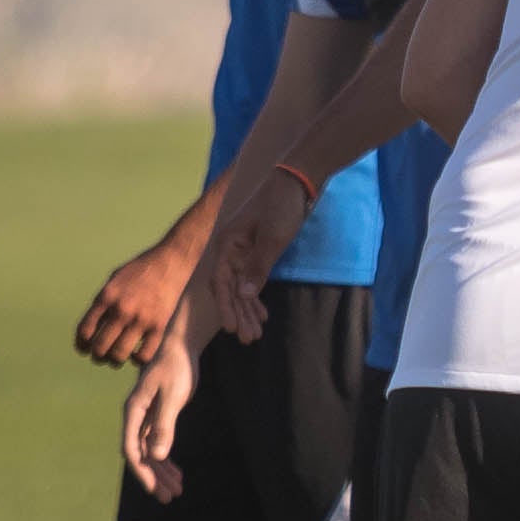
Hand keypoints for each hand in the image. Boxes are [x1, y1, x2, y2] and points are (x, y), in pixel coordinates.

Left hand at [74, 237, 193, 366]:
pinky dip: (136, 359)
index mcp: (106, 297)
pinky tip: (135, 353)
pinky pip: (144, 356)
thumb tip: (92, 329)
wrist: (169, 261)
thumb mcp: (113, 281)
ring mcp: (141, 319)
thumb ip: (102, 303)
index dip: (81, 345)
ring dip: (114, 361)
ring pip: (119, 355)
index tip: (84, 348)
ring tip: (116, 357)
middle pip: (100, 348)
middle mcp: (121, 310)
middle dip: (97, 356)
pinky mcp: (159, 326)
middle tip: (100, 355)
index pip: (85, 331)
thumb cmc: (139, 270)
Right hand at [121, 332, 195, 499]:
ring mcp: (145, 418)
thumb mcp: (172, 396)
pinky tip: (178, 475)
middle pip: (141, 454)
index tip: (152, 489)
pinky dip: (168, 461)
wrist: (181, 348)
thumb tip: (158, 456)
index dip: (141, 471)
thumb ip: (164, 425)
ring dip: (162, 473)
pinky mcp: (157, 417)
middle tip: (168, 498)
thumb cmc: (177, 368)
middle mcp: (136, 417)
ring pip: (150, 453)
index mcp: (134, 410)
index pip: (132, 448)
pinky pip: (159, 445)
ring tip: (176, 491)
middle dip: (154, 477)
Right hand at [204, 179, 313, 343]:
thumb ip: (258, 266)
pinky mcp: (258, 251)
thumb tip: (244, 295)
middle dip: (238, 314)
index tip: (232, 329)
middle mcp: (231, 249)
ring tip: (255, 334)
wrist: (298, 180)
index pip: (221, 282)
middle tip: (248, 339)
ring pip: (242, 287)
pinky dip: (256, 298)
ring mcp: (244, 251)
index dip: (226, 307)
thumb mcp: (272, 237)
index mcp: (228, 244)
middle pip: (230, 289)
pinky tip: (262, 315)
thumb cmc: (282, 205)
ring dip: (248, 310)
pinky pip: (252, 279)